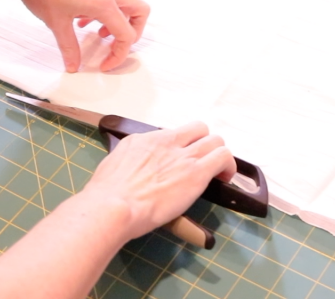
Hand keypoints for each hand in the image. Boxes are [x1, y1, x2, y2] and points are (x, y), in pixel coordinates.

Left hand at [0, 0, 149, 72]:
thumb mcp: (56, 23)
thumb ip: (69, 47)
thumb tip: (73, 63)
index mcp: (104, 2)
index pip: (126, 34)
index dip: (118, 54)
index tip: (105, 64)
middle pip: (139, 13)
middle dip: (131, 33)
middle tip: (115, 47)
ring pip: (125, 2)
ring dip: (117, 21)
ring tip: (98, 34)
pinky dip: (104, 11)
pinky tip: (83, 19)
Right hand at [79, 122, 236, 241]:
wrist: (114, 205)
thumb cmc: (107, 193)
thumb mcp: (114, 164)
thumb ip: (131, 161)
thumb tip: (135, 167)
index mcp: (145, 140)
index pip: (172, 134)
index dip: (180, 146)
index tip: (178, 161)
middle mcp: (167, 142)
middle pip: (198, 129)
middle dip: (203, 144)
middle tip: (200, 163)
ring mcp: (184, 155)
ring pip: (215, 140)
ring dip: (217, 154)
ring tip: (216, 172)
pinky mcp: (197, 172)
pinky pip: (223, 157)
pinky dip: (227, 166)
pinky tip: (223, 179)